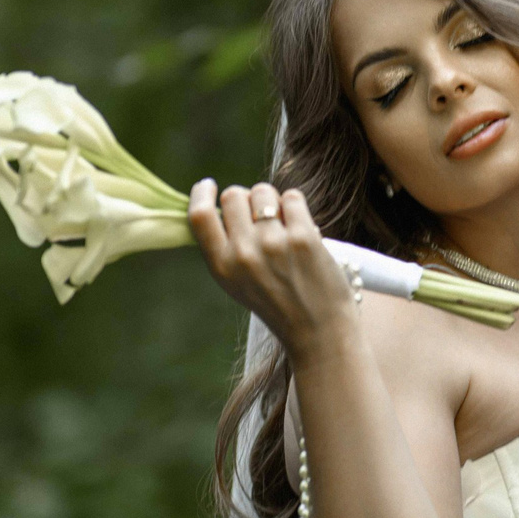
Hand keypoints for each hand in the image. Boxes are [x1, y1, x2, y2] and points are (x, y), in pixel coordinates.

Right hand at [186, 177, 358, 365]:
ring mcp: (273, 244)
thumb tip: (221, 204)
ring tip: (283, 225)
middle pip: (234, 195)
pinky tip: (301, 227)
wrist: (318, 332)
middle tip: (261, 215)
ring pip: (264, 192)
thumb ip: (225, 248)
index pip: (200, 216)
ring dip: (273, 201)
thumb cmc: (278, 304)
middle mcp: (244, 254)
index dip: (202, 194)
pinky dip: (297, 207)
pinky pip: (293, 198)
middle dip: (247, 198)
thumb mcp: (237, 284)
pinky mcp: (303, 238)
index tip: (208, 185)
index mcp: (222, 266)